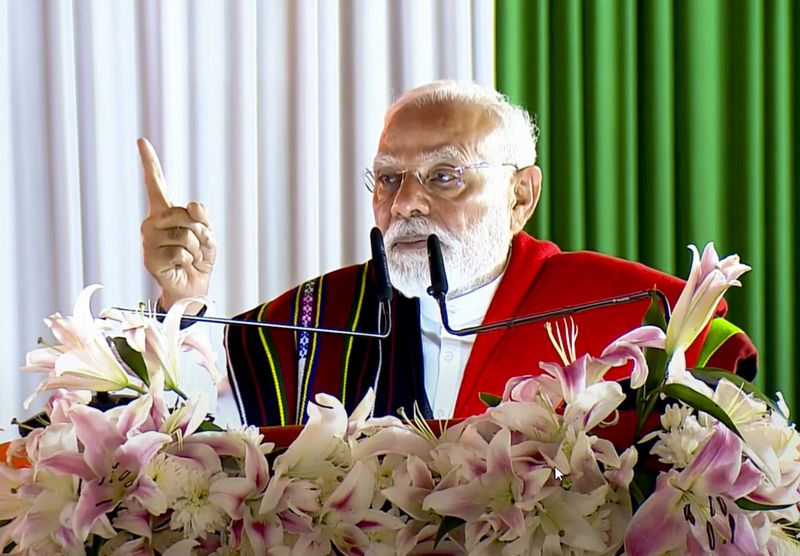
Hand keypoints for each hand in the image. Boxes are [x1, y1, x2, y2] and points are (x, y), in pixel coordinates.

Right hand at [138, 138, 216, 309]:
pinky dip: (188, 261)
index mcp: (165, 211)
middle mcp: (152, 222)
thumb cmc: (198, 259)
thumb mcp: (208, 235)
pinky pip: (182, 252)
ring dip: (196, 250)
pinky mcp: (149, 258)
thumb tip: (193, 205)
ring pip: (186, 235)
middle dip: (200, 232)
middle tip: (194, 247)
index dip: (149, 162)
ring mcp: (148, 240)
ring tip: (187, 258)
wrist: (192, 288)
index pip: (156, 184)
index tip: (141, 141)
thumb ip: (204, 218)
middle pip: (186, 214)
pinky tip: (179, 267)